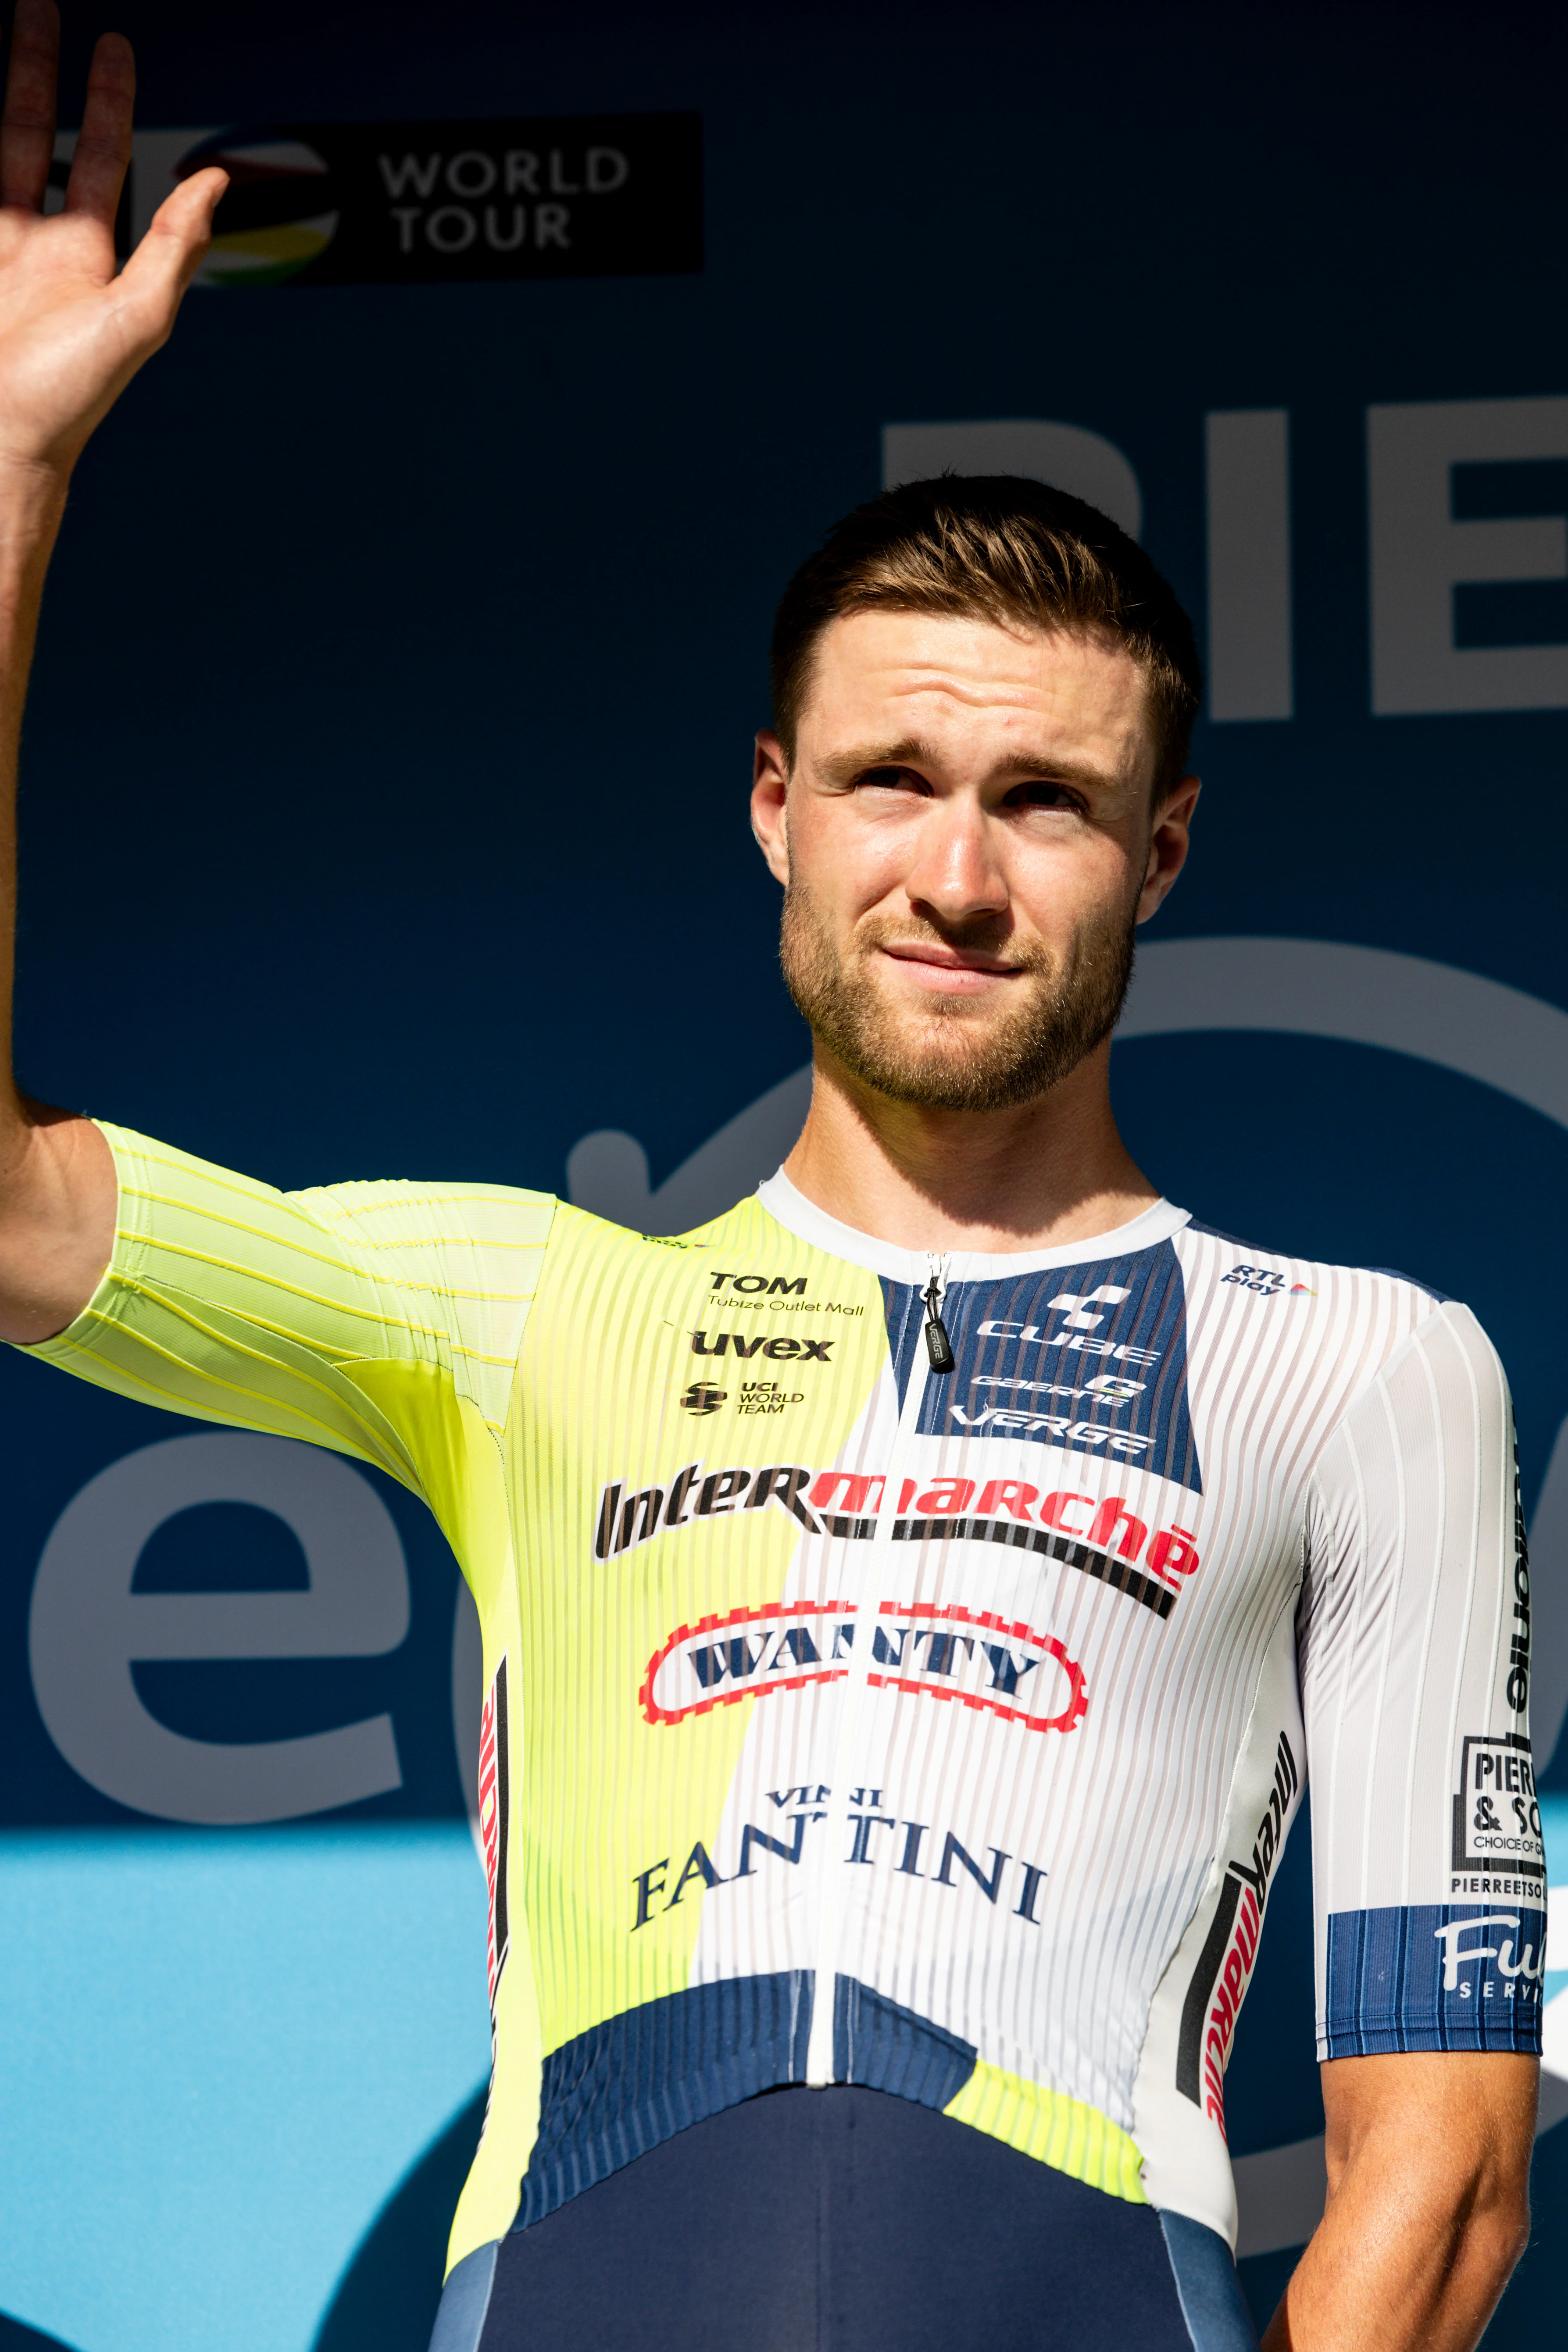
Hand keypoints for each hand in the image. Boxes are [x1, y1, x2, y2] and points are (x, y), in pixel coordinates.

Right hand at [0, 0, 225, 494]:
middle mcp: (41, 244)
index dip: (106, 100)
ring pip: (2, 150)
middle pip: (38, 134)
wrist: (1, 443)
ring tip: (10, 32)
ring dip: (5, 93)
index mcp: (88, 254)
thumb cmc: (71, 397)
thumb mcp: (138, 316)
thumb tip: (217, 183)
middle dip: (38, 71)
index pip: (101, 155)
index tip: (110, 46)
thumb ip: (174, 246)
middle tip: (42, 9)